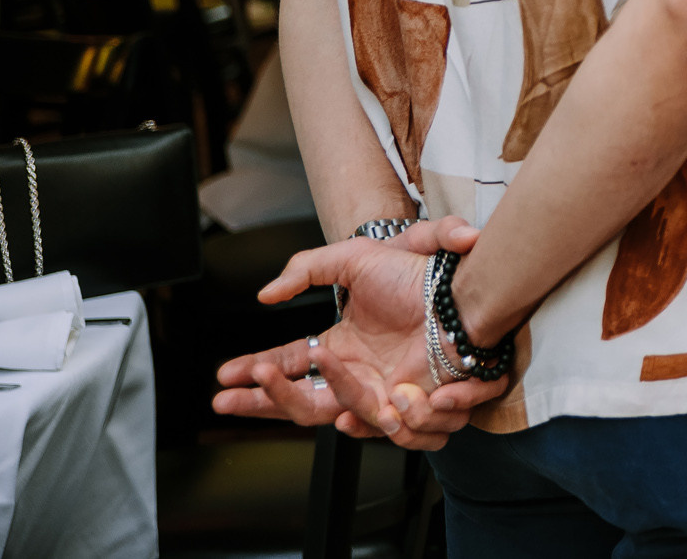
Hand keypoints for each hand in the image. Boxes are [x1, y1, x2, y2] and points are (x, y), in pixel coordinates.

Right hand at [213, 218, 505, 447]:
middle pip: (299, 402)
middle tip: (224, 402)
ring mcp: (383, 393)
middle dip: (260, 403)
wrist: (462, 293)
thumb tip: (266, 294)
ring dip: (329, 397)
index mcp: (339, 347)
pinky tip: (388, 397)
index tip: (225, 376)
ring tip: (325, 359)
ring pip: (339, 415)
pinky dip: (383, 417)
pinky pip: (390, 427)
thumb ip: (307, 268)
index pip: (288, 366)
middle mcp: (356, 376)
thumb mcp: (355, 257)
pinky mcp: (412, 406)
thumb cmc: (415, 275)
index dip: (256, 371)